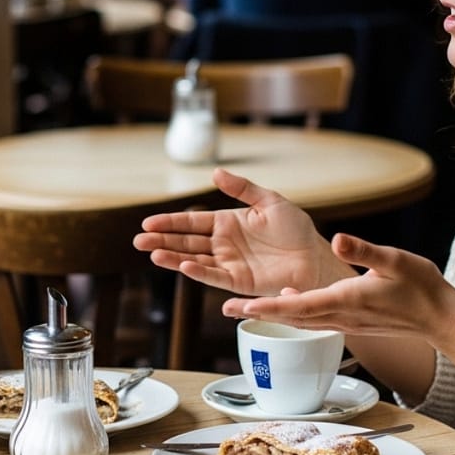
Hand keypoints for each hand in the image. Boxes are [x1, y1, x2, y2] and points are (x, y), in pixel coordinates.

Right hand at [134, 167, 348, 296]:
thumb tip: (215, 172)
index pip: (191, 222)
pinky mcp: (240, 281)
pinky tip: (182, 264)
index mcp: (227, 222)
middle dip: (161, 241)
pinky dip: (198, 271)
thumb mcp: (269, 201)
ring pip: (194, 260)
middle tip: (138, 241)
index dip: (169, 222)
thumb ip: (242, 188)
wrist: (316, 257)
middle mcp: (224, 244)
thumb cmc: (297, 229)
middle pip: (186, 242)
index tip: (148, 222)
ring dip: (173, 257)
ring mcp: (230, 264)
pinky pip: (215, 276)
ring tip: (152, 253)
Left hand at [231, 233, 454, 343]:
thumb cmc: (421, 287)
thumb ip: (365, 250)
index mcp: (345, 300)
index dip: (270, 306)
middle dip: (259, 313)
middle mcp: (340, 315)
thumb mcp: (395, 260)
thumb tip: (339, 239)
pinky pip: (314, 319)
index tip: (245, 306)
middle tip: (227, 308)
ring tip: (244, 309)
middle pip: (290, 316)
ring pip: (300, 319)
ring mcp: (345, 322)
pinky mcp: (351, 322)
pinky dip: (293, 311)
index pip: (299, 305)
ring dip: (272, 313)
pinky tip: (287, 300)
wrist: (442, 319)